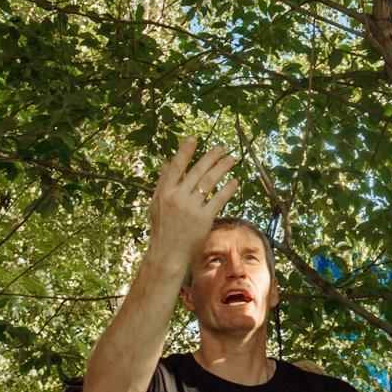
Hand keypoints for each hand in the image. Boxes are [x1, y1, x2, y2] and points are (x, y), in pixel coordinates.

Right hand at [144, 137, 237, 264]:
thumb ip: (163, 183)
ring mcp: (191, 208)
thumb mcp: (156, 203)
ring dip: (222, 168)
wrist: (168, 253)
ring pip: (209, 182)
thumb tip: (168, 162)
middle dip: (211, 157)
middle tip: (221, 148)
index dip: (185, 151)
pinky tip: (234, 181)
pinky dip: (227, 188)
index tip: (193, 138)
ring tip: (231, 160)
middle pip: (197, 171)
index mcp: (165, 192)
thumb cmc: (162, 228)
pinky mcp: (204, 218)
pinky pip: (218, 199)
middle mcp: (178, 197)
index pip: (176, 166)